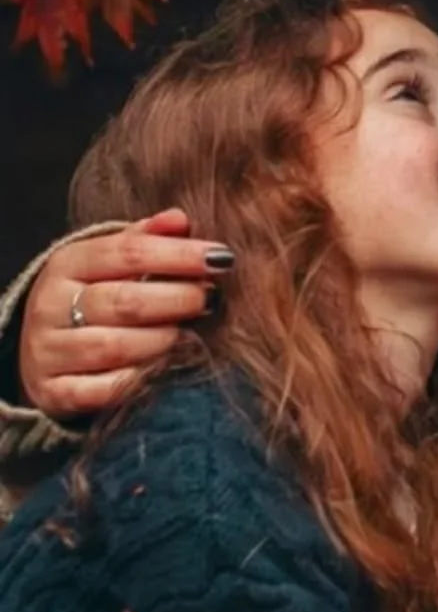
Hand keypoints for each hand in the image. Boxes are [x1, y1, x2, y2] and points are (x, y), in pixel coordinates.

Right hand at [19, 210, 230, 418]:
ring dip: (163, 341)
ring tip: (191, 334)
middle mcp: (50, 306)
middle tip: (211, 299)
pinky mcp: (53, 393)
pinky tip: (165, 371)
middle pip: (124, 301)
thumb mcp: (110, 261)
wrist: (41, 350)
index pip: (128, 252)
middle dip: (178, 299)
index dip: (180, 255)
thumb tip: (179, 219)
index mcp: (67, 263)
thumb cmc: (94, 295)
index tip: (222, 259)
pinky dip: (139, 381)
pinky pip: (103, 390)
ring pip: (114, 347)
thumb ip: (145, 239)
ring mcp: (48, 352)